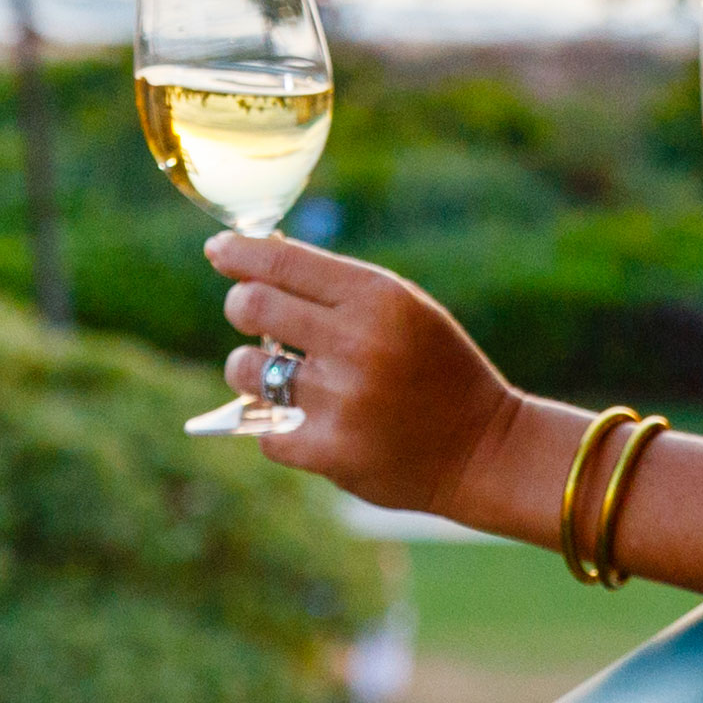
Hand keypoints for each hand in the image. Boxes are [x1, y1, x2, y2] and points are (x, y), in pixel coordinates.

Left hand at [209, 232, 557, 531]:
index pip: (283, 261)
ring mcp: (342, 400)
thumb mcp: (403, 310)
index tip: (218, 250)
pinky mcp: (331, 452)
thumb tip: (253, 267)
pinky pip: (264, 431)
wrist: (484, 450)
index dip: (239, 252)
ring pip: (244, 370)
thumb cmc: (436, 369)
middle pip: (251, 306)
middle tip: (252, 315)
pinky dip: (277, 428)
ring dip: (250, 371)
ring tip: (280, 377)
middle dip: (242, 306)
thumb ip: (338, 290)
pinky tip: (306, 424)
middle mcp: (357, 343)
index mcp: (378, 297)